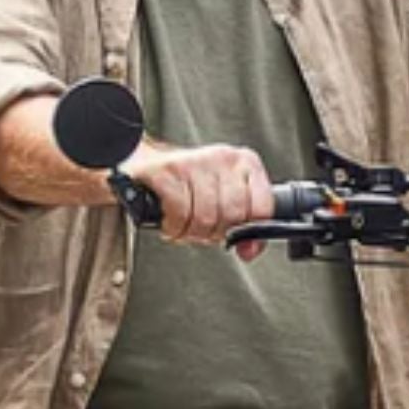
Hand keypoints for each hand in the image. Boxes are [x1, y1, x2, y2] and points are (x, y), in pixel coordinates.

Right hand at [130, 142, 275, 247]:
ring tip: (183, 225)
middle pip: (233, 216)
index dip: (246, 231)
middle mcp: (223, 158)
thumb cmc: (188, 186)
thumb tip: (250, 250)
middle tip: (200, 229)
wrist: (146, 165)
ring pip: (206, 218)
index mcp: (244, 163)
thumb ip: (245, 226)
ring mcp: (195, 162)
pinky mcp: (168, 170)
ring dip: (190, 232)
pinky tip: (169, 221)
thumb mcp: (224, 201)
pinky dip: (173, 227)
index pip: (262, 208)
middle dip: (213, 233)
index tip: (233, 236)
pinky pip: (180, 213)